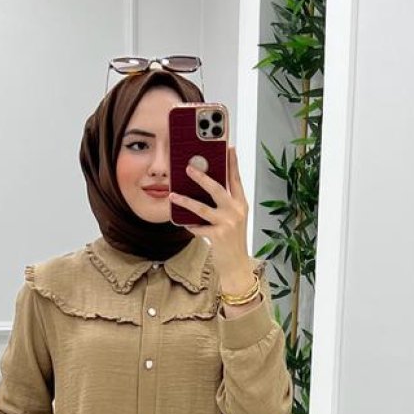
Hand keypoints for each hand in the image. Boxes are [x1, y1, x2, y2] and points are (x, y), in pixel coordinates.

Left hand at [168, 143, 253, 284]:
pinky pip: (198, 227)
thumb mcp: (233, 218)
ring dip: (185, 201)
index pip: (236, 179)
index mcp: (241, 204)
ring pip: (202, 208)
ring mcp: (227, 223)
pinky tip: (181, 222)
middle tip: (189, 167)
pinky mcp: (218, 236)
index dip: (232, 163)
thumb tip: (205, 188)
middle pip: (217, 188)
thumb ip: (225, 204)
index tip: (228, 148)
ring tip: (173, 195)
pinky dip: (189, 225)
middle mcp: (236, 211)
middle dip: (202, 177)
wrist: (237, 265)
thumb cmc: (232, 240)